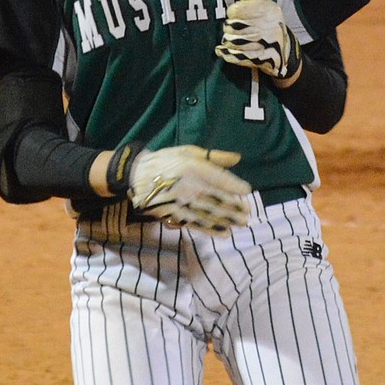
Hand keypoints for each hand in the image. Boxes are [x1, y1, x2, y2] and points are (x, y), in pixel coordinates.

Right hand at [127, 145, 250, 233]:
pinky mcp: (174, 214)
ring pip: (209, 214)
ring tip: (240, 224)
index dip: (235, 186)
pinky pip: (196, 223)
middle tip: (247, 214)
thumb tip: (238, 158)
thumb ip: (214, 156)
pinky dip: (211, 229)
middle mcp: (189, 187)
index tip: (247, 190)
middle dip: (234, 208)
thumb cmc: (166, 161)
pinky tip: (223, 233)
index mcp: (193, 168)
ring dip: (226, 220)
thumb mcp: (188, 151)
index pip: (220, 179)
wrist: (137, 175)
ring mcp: (182, 203)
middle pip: (217, 199)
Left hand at [215, 0, 301, 83]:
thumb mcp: (260, 4)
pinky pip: (235, 56)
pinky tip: (224, 51)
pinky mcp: (261, 60)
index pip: (236, 10)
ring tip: (235, 40)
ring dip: (229, 42)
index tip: (236, 14)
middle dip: (229, 29)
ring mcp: (266, 45)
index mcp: (270, 10)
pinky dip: (227, 54)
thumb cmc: (265, 22)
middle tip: (235, 29)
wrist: (283, 51)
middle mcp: (270, 26)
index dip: (233, 13)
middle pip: (232, 27)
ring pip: (232, 42)